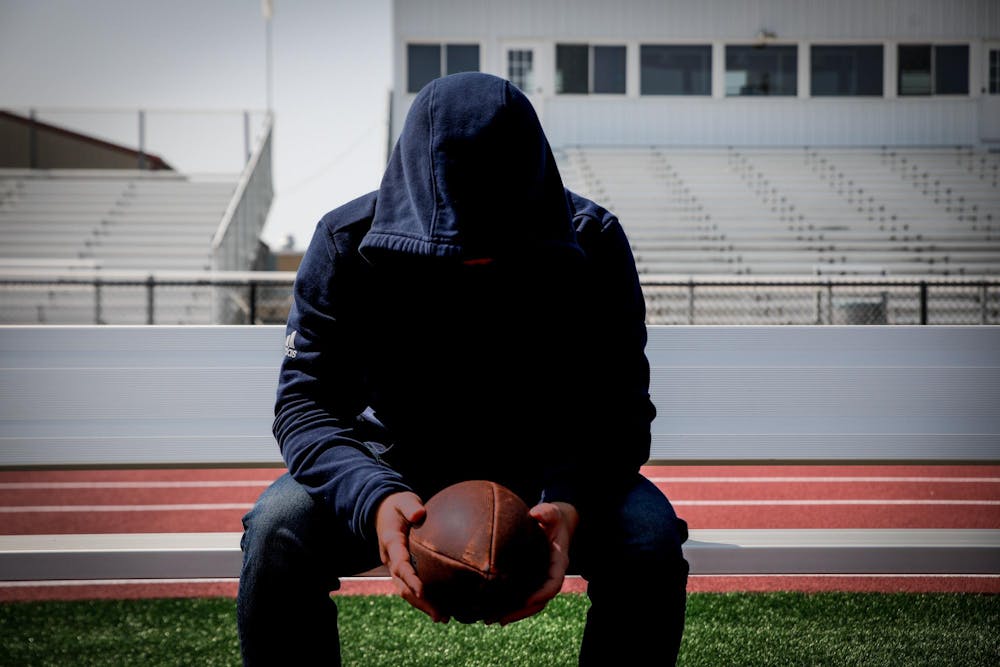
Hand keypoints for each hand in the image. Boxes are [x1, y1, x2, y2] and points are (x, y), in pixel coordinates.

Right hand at [374, 491, 448, 622]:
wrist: (383, 512)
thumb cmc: (398, 505)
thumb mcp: (403, 500)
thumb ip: (410, 506)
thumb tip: (420, 513)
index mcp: (391, 543)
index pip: (400, 564)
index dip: (410, 579)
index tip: (423, 591)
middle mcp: (390, 559)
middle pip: (402, 585)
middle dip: (420, 601)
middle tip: (439, 614)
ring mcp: (395, 566)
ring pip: (405, 591)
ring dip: (422, 605)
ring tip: (443, 617)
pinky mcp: (401, 570)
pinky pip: (411, 587)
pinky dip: (424, 599)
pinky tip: (442, 606)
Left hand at [495, 500, 578, 625]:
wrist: (554, 524)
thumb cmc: (552, 518)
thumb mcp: (553, 513)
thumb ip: (547, 513)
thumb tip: (536, 513)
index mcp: (558, 563)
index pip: (554, 583)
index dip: (542, 593)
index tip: (528, 600)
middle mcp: (550, 575)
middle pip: (539, 601)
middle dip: (521, 612)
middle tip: (501, 619)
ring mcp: (540, 580)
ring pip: (529, 604)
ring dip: (512, 613)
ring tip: (490, 619)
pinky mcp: (530, 580)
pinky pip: (521, 596)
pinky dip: (508, 604)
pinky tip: (490, 609)